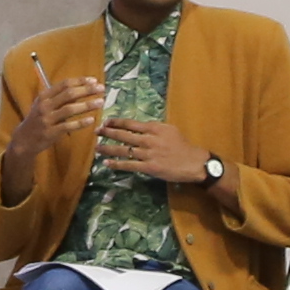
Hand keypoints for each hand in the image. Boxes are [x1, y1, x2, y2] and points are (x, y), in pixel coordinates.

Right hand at [5, 60, 102, 165]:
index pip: (64, 84)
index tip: (94, 80)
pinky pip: (68, 126)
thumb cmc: (38, 120)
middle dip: (87, 90)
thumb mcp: (44, 105)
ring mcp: (47, 119)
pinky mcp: (51, 132)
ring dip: (87, 105)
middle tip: (101, 89)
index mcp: (44, 96)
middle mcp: (45, 105)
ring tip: (100, 102)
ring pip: (70, 109)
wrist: (24, 140)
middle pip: (69, 94)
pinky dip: (80, 122)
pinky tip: (91, 120)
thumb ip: (60, 98)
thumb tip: (82, 89)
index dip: (80, 81)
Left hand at [98, 115, 213, 186]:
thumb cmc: (182, 145)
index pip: (131, 123)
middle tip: (96, 131)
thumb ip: (153, 128)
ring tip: (97, 147)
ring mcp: (149, 154)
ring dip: (108, 148)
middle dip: (108, 132)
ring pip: (124, 150)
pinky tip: (107, 163)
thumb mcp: (169, 130)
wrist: (193, 162)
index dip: (116, 122)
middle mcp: (149, 140)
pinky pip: (130, 165)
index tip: (106, 121)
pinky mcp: (149, 168)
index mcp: (154, 128)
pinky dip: (117, 164)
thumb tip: (139, 126)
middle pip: (124, 135)